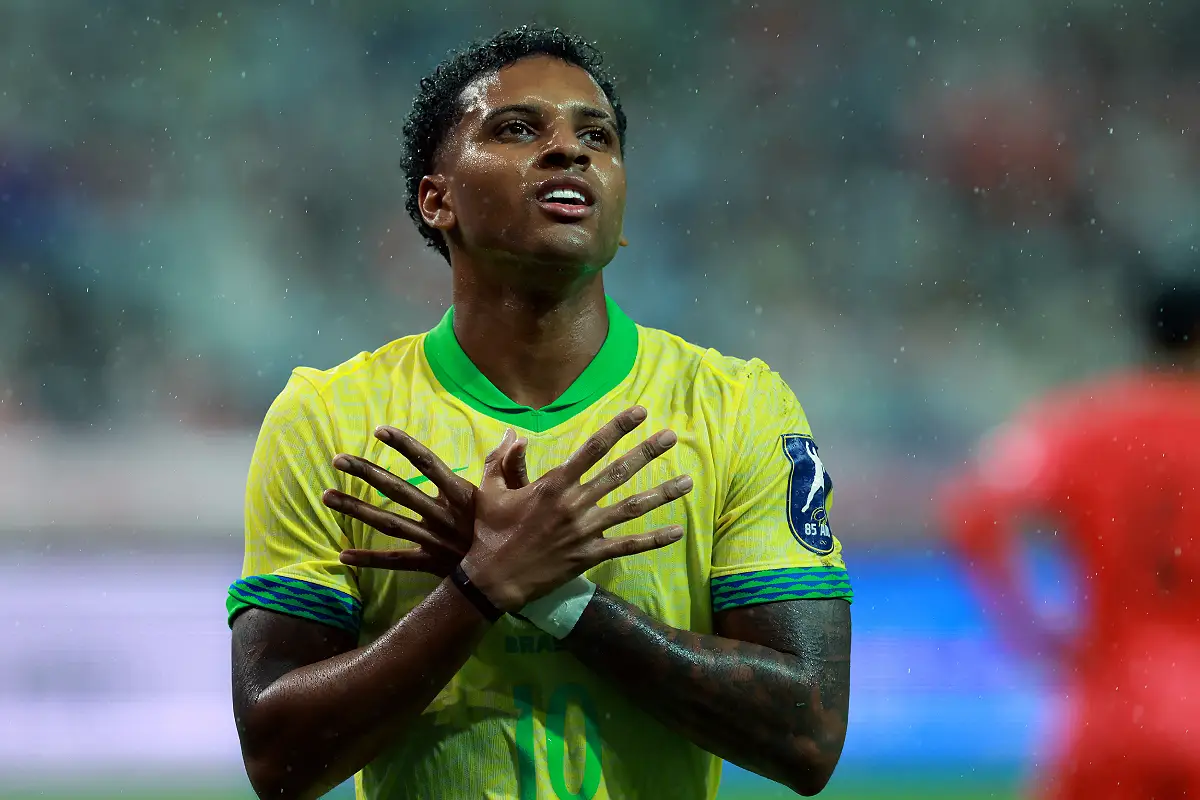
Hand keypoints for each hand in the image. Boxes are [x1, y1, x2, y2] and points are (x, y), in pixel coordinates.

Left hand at [321, 426, 519, 576]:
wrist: (512, 579)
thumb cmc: (514, 532)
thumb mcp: (517, 495)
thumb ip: (510, 464)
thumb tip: (511, 434)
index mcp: (461, 495)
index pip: (428, 464)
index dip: (404, 445)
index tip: (379, 431)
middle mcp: (441, 515)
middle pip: (398, 490)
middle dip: (367, 472)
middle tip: (337, 459)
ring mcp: (432, 540)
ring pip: (387, 523)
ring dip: (356, 509)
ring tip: (327, 497)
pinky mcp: (428, 563)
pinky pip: (395, 561)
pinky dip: (370, 559)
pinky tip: (343, 555)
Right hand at [464, 406, 691, 610]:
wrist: (493, 580)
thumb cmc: (491, 532)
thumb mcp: (490, 491)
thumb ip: (502, 460)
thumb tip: (514, 433)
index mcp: (553, 484)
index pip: (592, 449)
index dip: (617, 428)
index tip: (640, 413)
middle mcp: (575, 504)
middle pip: (618, 472)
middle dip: (647, 452)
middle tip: (672, 436)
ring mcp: (586, 531)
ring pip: (631, 508)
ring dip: (661, 493)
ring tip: (688, 481)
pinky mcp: (591, 556)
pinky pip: (628, 546)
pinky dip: (654, 540)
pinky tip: (677, 531)